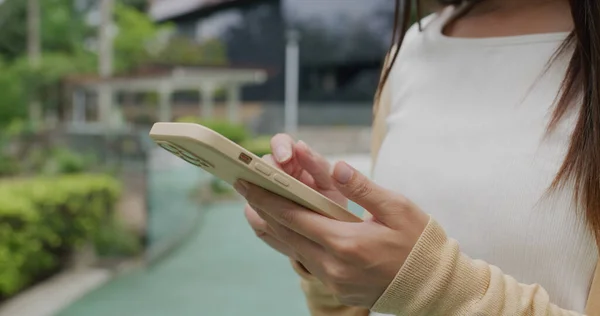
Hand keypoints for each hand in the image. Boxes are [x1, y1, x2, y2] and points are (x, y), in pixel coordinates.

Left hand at [236, 155, 429, 307]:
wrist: (432, 286)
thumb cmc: (419, 244)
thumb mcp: (397, 209)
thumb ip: (363, 188)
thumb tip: (337, 167)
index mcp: (346, 243)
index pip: (295, 217)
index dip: (267, 198)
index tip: (247, 183)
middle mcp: (333, 265)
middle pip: (286, 233)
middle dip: (262, 209)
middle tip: (244, 189)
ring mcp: (333, 279)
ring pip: (292, 249)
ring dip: (273, 226)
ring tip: (256, 206)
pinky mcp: (337, 286)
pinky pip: (306, 260)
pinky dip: (292, 242)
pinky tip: (285, 229)